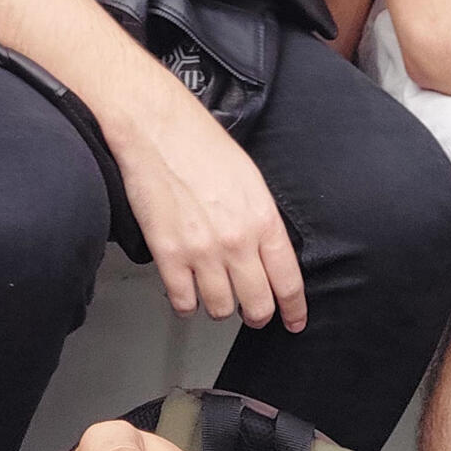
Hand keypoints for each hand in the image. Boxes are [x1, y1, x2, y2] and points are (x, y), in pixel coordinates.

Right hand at [113, 83, 306, 332]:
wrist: (157, 130)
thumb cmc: (200, 144)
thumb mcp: (250, 179)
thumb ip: (261, 220)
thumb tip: (266, 251)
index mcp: (262, 219)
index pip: (288, 280)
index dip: (293, 309)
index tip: (293, 320)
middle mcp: (236, 241)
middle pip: (257, 304)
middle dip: (257, 315)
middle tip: (253, 313)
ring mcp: (202, 251)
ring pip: (220, 309)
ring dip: (219, 307)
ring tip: (214, 295)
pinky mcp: (168, 255)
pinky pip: (183, 301)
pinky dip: (186, 304)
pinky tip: (186, 293)